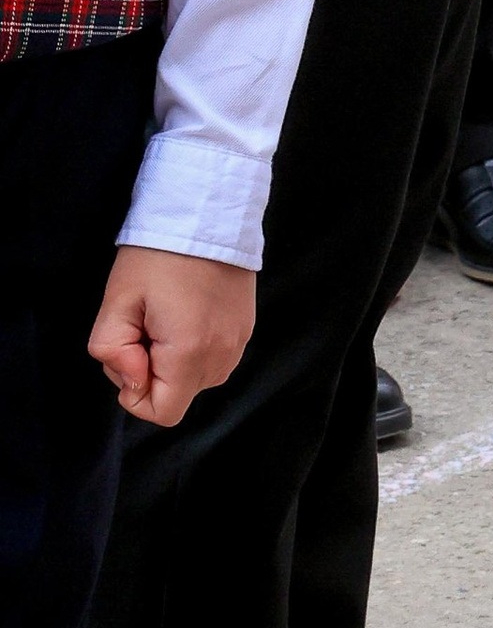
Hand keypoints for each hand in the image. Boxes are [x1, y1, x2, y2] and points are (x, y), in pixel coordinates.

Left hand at [88, 246, 254, 425]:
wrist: (207, 213)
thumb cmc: (157, 255)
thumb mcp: (116, 301)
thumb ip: (112, 351)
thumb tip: (131, 381)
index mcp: (189, 352)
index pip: (163, 414)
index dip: (135, 394)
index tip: (130, 353)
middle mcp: (222, 354)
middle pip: (179, 395)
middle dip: (153, 373)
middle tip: (144, 325)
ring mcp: (239, 342)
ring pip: (197, 379)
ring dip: (174, 362)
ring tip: (166, 317)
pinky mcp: (245, 329)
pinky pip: (214, 359)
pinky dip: (194, 348)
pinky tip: (185, 312)